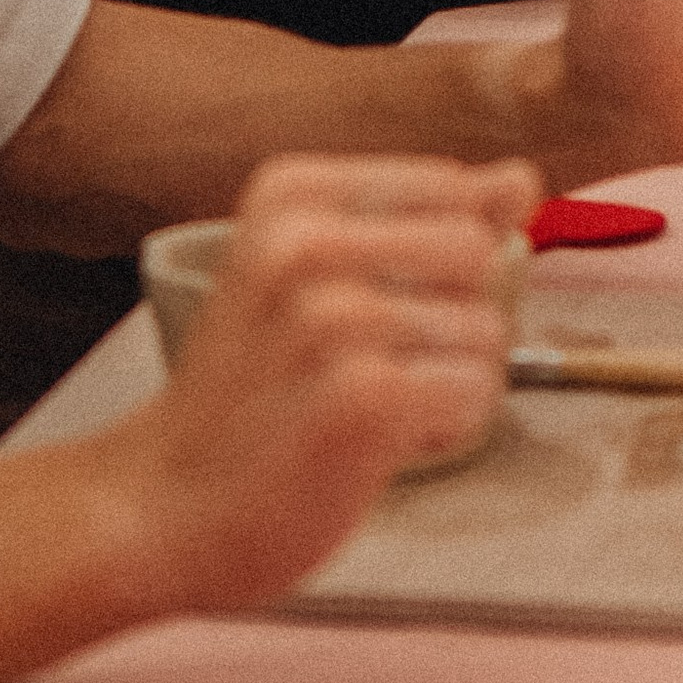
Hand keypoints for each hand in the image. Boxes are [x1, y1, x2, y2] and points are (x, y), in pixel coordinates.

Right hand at [117, 155, 536, 613]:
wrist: (160, 504)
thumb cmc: (242, 396)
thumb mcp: (308, 273)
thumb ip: (424, 219)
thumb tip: (522, 178)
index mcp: (289, 193)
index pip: (453, 190)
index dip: (443, 262)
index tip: (377, 302)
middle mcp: (306, 242)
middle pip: (479, 255)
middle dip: (454, 319)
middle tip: (377, 363)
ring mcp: (333, 319)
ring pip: (484, 334)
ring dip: (446, 385)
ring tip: (365, 407)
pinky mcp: (362, 399)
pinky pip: (473, 395)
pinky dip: (442, 429)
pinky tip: (378, 441)